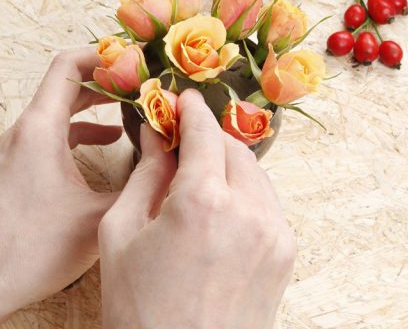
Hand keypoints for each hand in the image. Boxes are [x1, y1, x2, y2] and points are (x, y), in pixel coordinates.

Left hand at [0, 48, 121, 328]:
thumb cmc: (28, 250)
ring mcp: (16, 147)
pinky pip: (50, 132)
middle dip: (106, 79)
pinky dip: (79, 130)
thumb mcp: (97, 216)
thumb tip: (168, 164)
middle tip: (140, 82)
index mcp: (41, 127)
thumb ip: (137, 185)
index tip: (132, 60)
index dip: (102, 55)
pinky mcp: (14, 165)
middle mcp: (25, 129)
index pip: (68, 65)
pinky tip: (106, 143)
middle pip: (66, 83)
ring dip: (93, 105)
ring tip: (130, 108)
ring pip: (58, 109)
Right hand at [99, 88, 295, 328]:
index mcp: (203, 201)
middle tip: (182, 139)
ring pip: (254, 172)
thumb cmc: (139, 311)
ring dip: (227, 163)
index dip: (191, 109)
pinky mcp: (285, 254)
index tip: (181, 99)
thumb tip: (155, 134)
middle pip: (232, 147)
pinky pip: (266, 203)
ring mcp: (274, 233)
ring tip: (198, 175)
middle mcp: (248, 210)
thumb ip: (144, 174)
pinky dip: (244, 192)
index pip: (203, 131)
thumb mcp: (122, 235)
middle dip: (208, 137)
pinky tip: (218, 207)